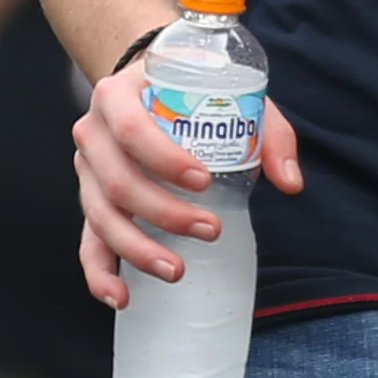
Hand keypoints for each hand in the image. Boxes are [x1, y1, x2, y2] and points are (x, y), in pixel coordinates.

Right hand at [69, 59, 302, 307]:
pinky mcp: (90, 200)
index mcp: (118, 96)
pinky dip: (101, 272)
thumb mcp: (232, 93)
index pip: (132, 130)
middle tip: (211, 228)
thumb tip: (290, 182)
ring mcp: (87, 170)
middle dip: (163, 213)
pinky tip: (122, 296)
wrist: (149, 81)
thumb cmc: (192, 88)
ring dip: (138, 248)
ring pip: (101, 217)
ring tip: (176, 270)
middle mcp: (93, 133)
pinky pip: (88, 241)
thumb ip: (267, 132)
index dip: (164, 159)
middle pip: (118, 182)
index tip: (203, 181)